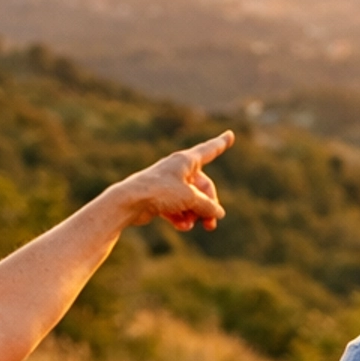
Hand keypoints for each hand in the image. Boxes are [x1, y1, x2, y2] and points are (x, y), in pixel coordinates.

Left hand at [113, 134, 232, 233]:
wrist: (129, 202)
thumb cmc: (159, 192)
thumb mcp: (190, 198)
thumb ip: (208, 205)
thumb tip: (218, 214)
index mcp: (186, 160)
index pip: (209, 150)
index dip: (221, 144)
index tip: (230, 134)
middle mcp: (177, 170)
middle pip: (202, 187)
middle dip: (208, 206)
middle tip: (211, 224)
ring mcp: (168, 184)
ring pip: (190, 200)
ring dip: (194, 214)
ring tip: (193, 226)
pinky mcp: (159, 198)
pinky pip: (177, 208)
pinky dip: (181, 217)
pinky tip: (182, 227)